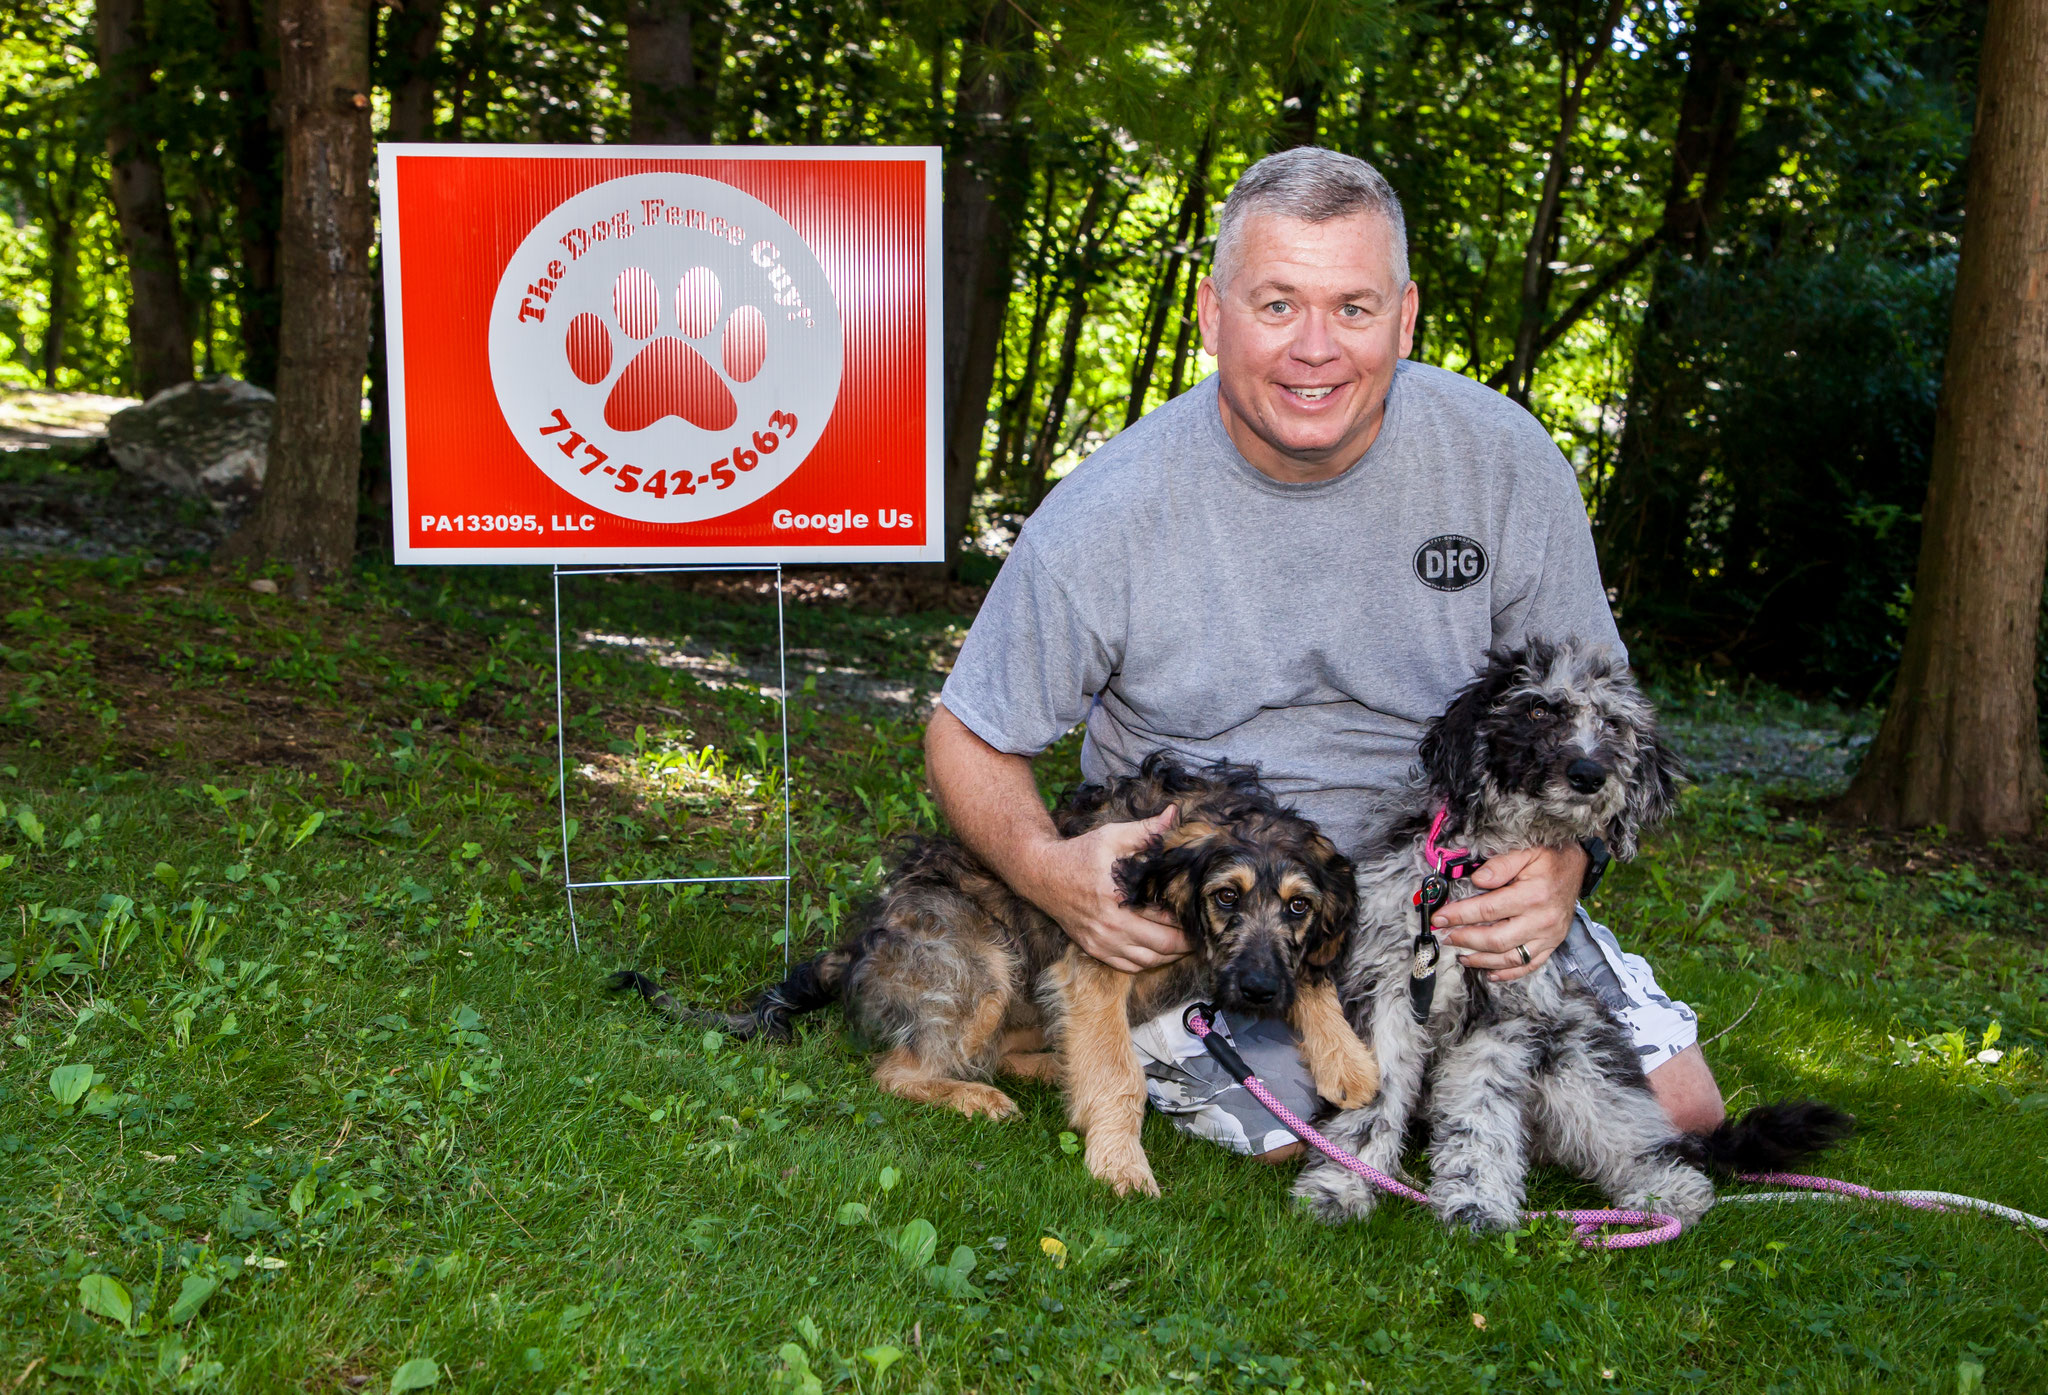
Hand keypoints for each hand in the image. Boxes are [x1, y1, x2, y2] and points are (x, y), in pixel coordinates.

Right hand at [1020, 806, 1189, 972]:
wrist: (1041, 874)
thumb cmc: (1079, 854)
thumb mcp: (1111, 836)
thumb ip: (1146, 830)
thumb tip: (1175, 814)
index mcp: (1117, 901)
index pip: (1164, 922)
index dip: (1187, 922)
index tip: (1200, 915)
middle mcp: (1109, 927)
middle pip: (1161, 947)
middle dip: (1185, 944)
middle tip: (1201, 933)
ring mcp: (1100, 941)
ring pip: (1146, 961)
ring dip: (1168, 956)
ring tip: (1184, 943)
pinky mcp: (1093, 948)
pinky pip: (1127, 966)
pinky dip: (1147, 962)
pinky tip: (1158, 950)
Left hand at [1432, 843, 1586, 982]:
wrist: (1577, 869)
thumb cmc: (1548, 861)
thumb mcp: (1525, 853)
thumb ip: (1500, 865)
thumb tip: (1477, 880)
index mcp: (1533, 895)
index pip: (1488, 910)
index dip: (1459, 915)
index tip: (1439, 918)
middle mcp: (1542, 920)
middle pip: (1496, 939)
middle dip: (1466, 940)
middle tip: (1445, 937)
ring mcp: (1548, 936)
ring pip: (1511, 958)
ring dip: (1482, 960)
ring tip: (1461, 955)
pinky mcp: (1552, 945)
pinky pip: (1529, 966)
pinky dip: (1508, 973)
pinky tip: (1490, 972)